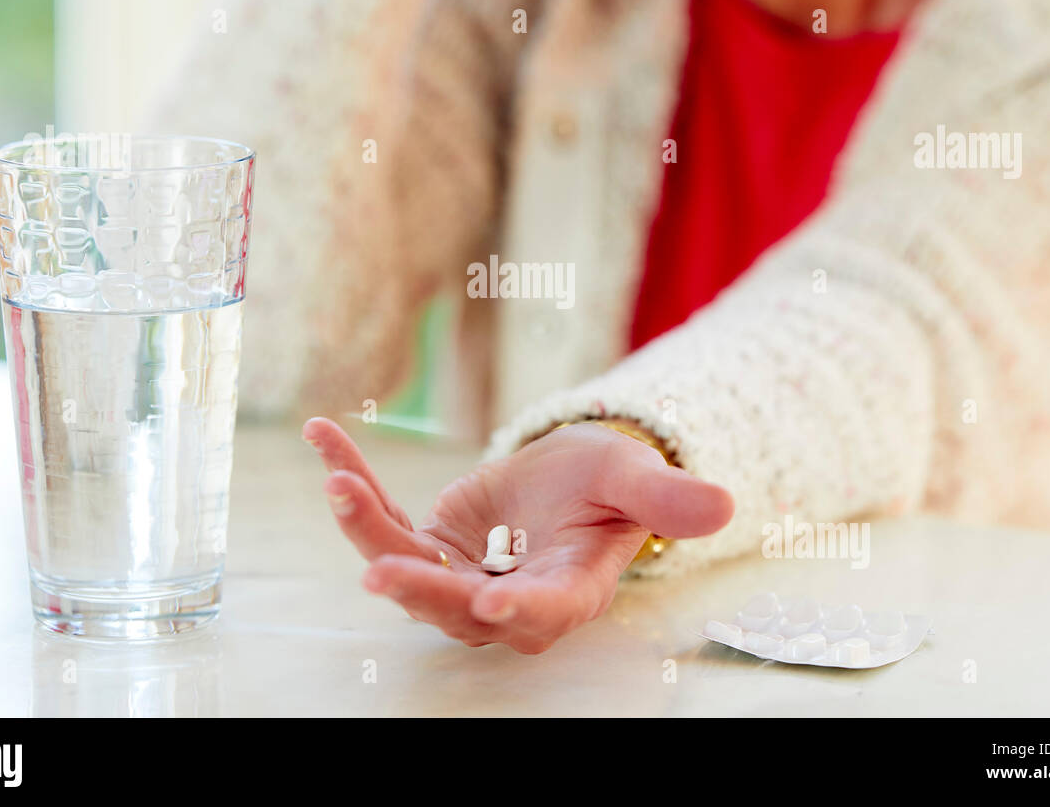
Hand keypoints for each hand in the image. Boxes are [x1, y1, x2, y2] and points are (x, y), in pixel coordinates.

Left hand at [303, 416, 733, 652]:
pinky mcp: (428, 545)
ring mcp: (460, 575)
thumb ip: (669, 499)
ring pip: (408, 569)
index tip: (492, 606)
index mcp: (567, 589)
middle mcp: (507, 597)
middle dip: (419, 589)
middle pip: (458, 607)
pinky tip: (326, 437)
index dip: (520, 612)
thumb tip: (723, 505)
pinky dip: (356, 484)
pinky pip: (385, 521)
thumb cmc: (609, 481)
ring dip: (369, 531)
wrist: (567, 477)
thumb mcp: (637, 477)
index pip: (544, 611)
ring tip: (339, 483)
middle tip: (380, 572)